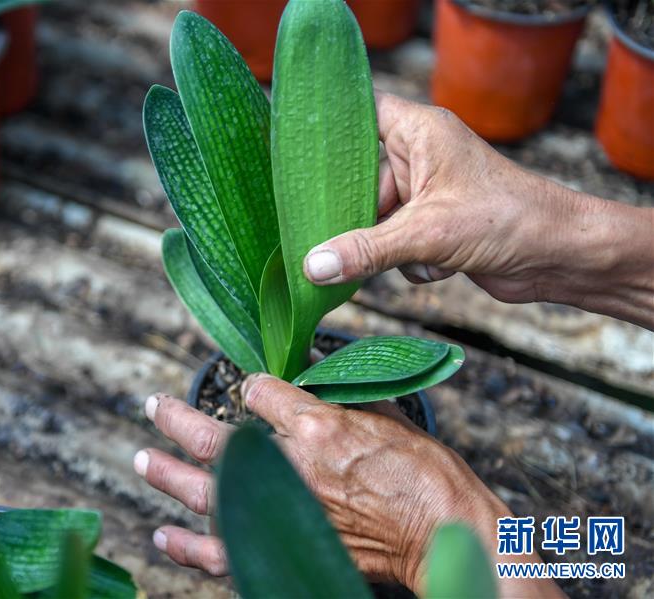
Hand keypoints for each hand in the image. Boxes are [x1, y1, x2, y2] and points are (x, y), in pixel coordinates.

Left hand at [134, 374, 508, 589]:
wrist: (443, 533)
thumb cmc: (423, 474)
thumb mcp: (384, 416)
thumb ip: (334, 403)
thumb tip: (303, 389)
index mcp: (315, 426)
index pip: (258, 393)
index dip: (250, 386)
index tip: (249, 388)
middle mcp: (288, 468)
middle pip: (212, 439)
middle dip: (177, 419)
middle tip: (155, 406)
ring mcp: (280, 511)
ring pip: (204, 493)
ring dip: (167, 475)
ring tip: (143, 460)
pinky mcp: (284, 547)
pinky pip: (222, 552)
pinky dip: (188, 547)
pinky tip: (164, 535)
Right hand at [302, 92, 653, 328]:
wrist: (560, 257)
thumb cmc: (508, 220)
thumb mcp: (427, 233)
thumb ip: (366, 249)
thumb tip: (312, 266)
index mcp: (419, 133)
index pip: (361, 114)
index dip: (329, 133)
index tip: (297, 160)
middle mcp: (420, 158)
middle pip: (360, 183)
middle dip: (359, 218)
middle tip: (337, 238)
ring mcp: (427, 193)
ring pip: (376, 222)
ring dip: (391, 249)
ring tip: (421, 254)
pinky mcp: (434, 226)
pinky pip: (396, 245)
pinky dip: (411, 263)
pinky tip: (440, 266)